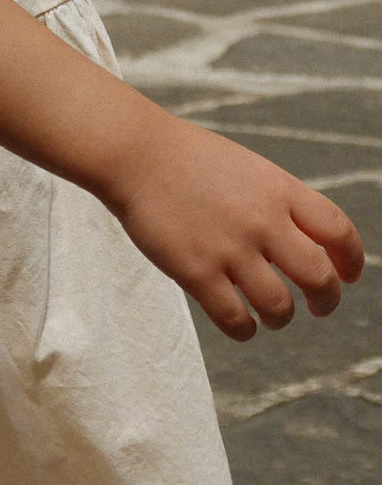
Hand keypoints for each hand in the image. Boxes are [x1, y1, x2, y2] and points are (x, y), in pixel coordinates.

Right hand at [109, 116, 363, 340]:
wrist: (135, 154)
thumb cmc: (185, 158)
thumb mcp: (246, 167)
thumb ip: (276, 200)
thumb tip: (299, 239)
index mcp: (279, 190)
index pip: (338, 232)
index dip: (350, 261)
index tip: (347, 276)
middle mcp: (263, 221)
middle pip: (318, 277)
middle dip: (326, 300)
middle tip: (317, 307)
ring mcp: (230, 248)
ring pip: (279, 306)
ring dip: (281, 318)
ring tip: (272, 318)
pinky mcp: (196, 271)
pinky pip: (234, 318)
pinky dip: (244, 330)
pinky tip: (241, 326)